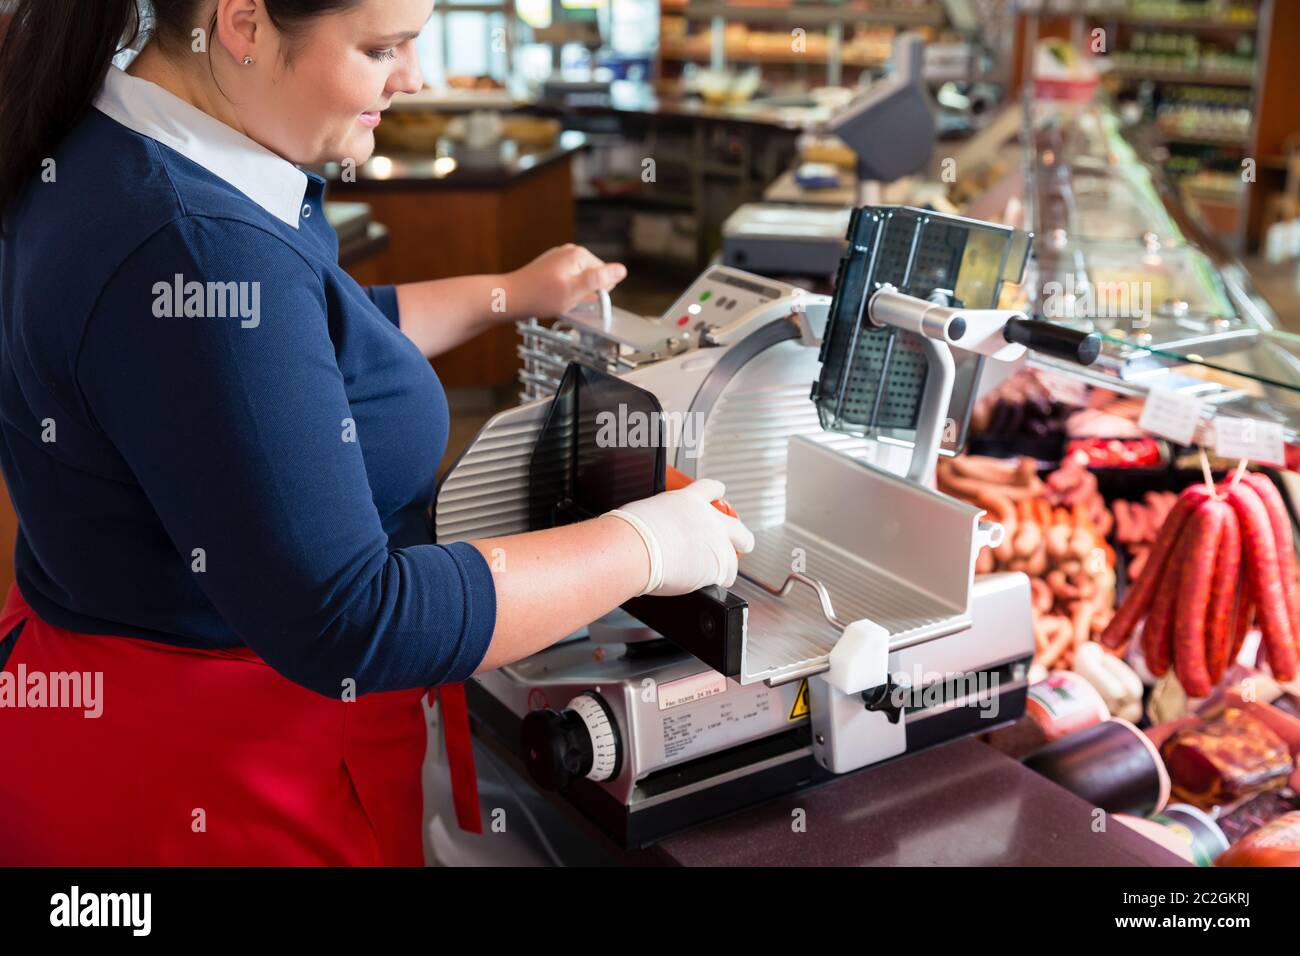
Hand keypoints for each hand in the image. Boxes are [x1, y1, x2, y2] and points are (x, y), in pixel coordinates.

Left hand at [506, 244, 626, 319]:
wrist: (509, 297)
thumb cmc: (539, 297)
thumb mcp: (575, 291)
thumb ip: (600, 279)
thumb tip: (621, 270)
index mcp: (579, 255)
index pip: (605, 276)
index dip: (596, 294)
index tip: (579, 299)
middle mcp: (569, 252)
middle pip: (592, 278)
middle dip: (583, 293)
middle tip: (565, 300)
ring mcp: (558, 258)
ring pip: (578, 281)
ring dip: (572, 294)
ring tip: (556, 299)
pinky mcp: (550, 267)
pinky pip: (566, 281)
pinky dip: (563, 292)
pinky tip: (551, 298)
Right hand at [607, 480, 755, 596]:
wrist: (635, 550)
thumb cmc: (632, 532)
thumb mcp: (645, 513)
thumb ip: (660, 520)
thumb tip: (654, 530)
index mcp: (689, 501)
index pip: (710, 488)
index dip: (717, 492)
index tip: (720, 493)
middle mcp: (709, 520)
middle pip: (738, 528)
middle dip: (741, 538)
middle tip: (740, 544)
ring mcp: (716, 544)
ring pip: (733, 560)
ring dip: (726, 568)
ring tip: (718, 576)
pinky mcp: (717, 568)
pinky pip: (722, 579)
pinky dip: (714, 583)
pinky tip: (704, 584)